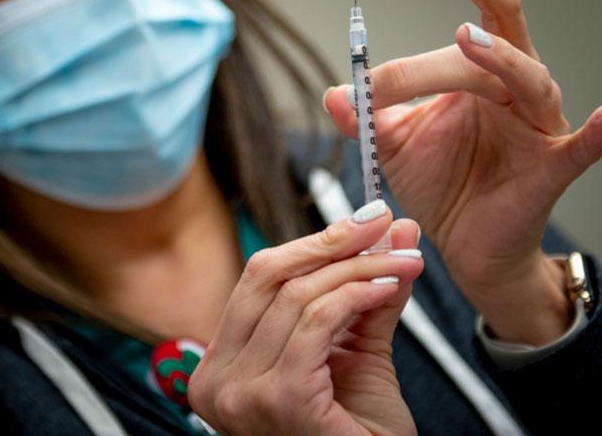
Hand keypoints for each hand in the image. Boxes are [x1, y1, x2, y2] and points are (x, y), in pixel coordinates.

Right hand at [187, 203, 423, 435]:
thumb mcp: (357, 353)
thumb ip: (367, 293)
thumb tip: (389, 232)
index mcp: (224, 365)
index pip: (259, 280)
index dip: (312, 242)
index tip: (362, 220)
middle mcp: (217, 379)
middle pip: (268, 276)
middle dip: (332, 241)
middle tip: (380, 221)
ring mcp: (240, 391)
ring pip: (297, 296)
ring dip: (358, 268)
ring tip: (401, 260)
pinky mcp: (276, 399)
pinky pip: (317, 321)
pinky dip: (357, 294)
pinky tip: (388, 286)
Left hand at [323, 0, 601, 343]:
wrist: (466, 242)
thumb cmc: (441, 184)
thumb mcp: (392, 146)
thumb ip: (367, 118)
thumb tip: (333, 93)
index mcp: (475, 77)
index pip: (450, 43)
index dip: (406, 60)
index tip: (364, 79)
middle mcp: (511, 89)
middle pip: (504, 26)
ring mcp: (536, 125)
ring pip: (527, 77)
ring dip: (498, 56)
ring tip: (465, 38)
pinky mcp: (551, 168)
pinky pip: (582, 147)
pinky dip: (598, 131)